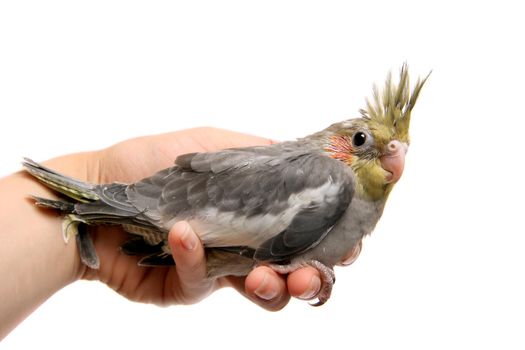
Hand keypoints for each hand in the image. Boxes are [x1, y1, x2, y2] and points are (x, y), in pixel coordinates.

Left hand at [79, 127, 321, 309]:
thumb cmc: (149, 162)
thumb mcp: (212, 143)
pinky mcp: (187, 287)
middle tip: (308, 276)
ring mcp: (218, 268)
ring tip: (262, 275)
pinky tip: (183, 235)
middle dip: (312, 278)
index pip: (307, 231)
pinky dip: (194, 259)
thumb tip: (308, 160)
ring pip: (264, 293)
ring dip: (272, 287)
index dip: (332, 240)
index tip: (348, 243)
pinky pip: (202, 282)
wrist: (96, 193)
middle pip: (295, 270)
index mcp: (257, 210)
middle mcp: (245, 242)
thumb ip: (260, 156)